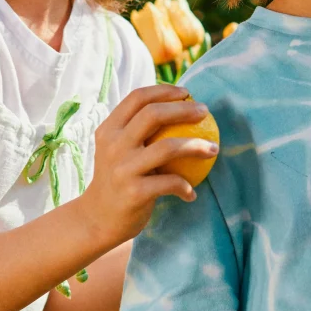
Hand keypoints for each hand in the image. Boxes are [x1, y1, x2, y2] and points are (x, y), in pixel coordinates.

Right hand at [78, 85, 218, 249]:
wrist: (96, 219)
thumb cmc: (117, 179)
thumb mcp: (117, 150)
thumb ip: (136, 130)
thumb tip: (179, 106)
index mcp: (109, 129)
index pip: (137, 98)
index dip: (164, 90)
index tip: (187, 92)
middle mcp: (113, 145)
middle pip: (153, 115)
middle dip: (184, 109)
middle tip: (205, 112)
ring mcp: (123, 168)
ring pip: (167, 147)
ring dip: (195, 146)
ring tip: (213, 149)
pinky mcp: (134, 192)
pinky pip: (170, 183)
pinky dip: (185, 186)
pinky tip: (191, 193)